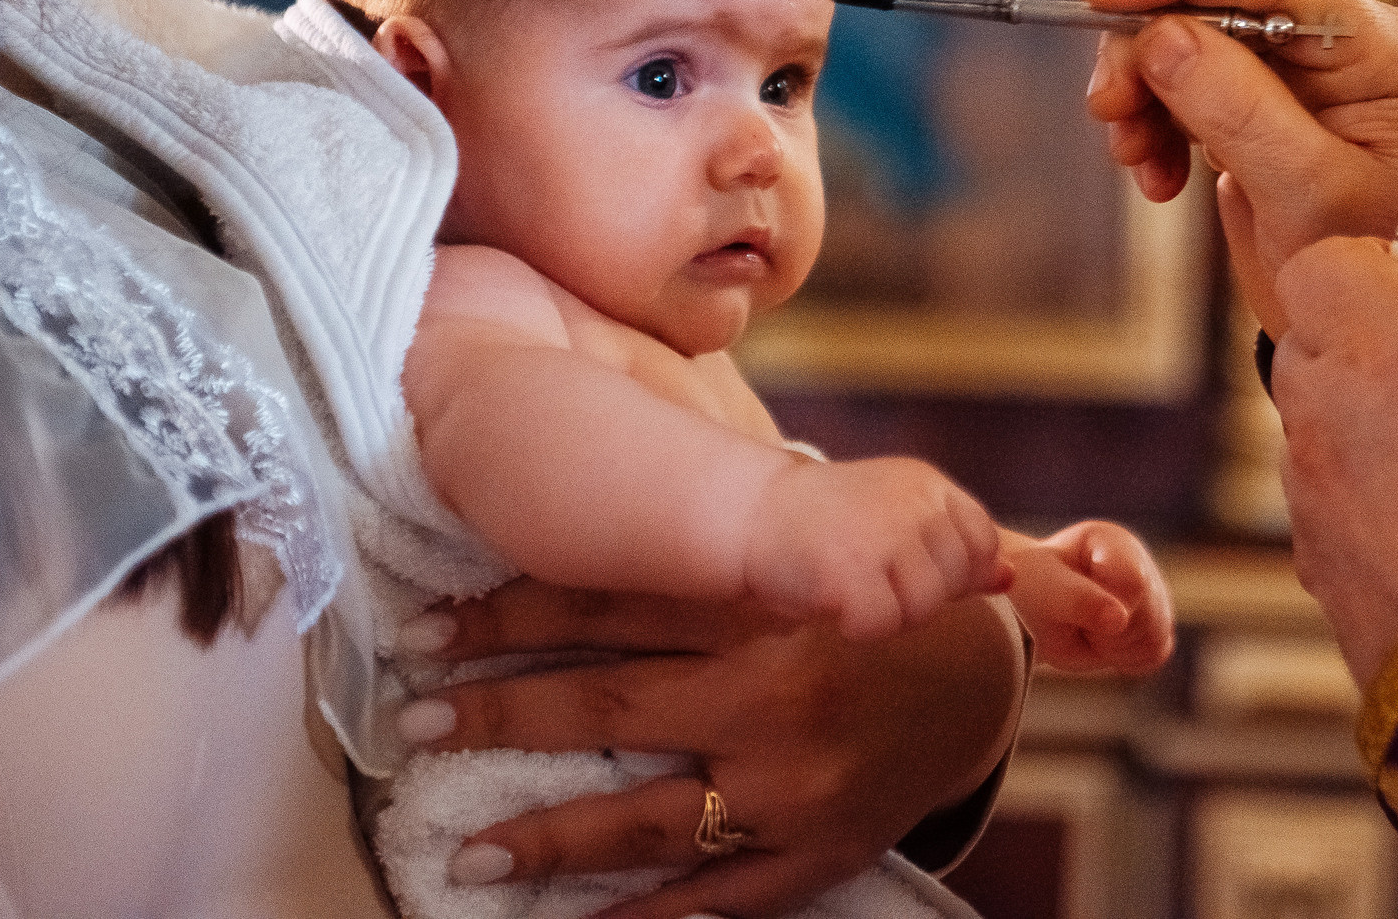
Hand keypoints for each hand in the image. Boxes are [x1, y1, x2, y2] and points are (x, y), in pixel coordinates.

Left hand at [395, 582, 1025, 916]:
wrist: (981, 682)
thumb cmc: (864, 605)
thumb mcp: (800, 552)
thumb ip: (708, 544)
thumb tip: (574, 517)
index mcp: (766, 603)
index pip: (612, 605)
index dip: (509, 615)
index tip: (426, 629)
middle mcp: (777, 693)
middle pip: (611, 703)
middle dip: (502, 715)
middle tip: (416, 725)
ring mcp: (796, 785)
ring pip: (648, 818)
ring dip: (547, 838)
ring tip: (465, 853)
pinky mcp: (817, 855)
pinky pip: (714, 900)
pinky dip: (639, 918)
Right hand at [744, 457, 1008, 639]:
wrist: (750, 512)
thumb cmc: (827, 523)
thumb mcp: (897, 520)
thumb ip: (953, 548)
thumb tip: (1010, 579)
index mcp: (928, 484)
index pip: (982, 542)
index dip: (955, 571)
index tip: (906, 567)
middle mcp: (913, 503)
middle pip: (953, 581)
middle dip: (916, 595)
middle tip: (866, 573)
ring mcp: (883, 535)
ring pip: (922, 608)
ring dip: (886, 612)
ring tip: (848, 583)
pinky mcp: (850, 570)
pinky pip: (881, 625)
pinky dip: (857, 625)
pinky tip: (831, 599)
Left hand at [1004, 521, 1174, 673]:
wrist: (1031, 613)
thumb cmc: (1032, 591)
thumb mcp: (1044, 591)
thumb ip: (1079, 601)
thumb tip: (1119, 619)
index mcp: (1113, 543)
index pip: (1134, 584)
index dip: (1104, 609)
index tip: (1070, 604)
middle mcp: (1140, 563)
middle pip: (1148, 616)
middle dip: (1107, 633)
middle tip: (1074, 620)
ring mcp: (1152, 593)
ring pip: (1155, 638)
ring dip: (1114, 647)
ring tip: (1086, 629)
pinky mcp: (1156, 623)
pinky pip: (1154, 653)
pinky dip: (1125, 658)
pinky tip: (1102, 642)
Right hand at [1081, 0, 1397, 334]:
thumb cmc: (1393, 267)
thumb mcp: (1315, 198)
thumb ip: (1242, 114)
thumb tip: (1160, 36)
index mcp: (1385, 53)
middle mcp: (1345, 50)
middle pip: (1224, 5)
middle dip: (1150, 47)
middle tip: (1107, 108)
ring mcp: (1305, 81)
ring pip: (1196, 46)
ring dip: (1147, 93)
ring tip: (1135, 159)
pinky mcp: (1270, 115)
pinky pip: (1194, 92)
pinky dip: (1159, 126)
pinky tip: (1157, 177)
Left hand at [1271, 239, 1397, 686]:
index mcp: (1381, 345)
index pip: (1321, 263)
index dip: (1377, 266)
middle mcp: (1321, 411)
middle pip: (1310, 340)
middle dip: (1370, 342)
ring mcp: (1308, 495)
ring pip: (1316, 424)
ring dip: (1368, 424)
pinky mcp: (1313, 566)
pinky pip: (1328, 500)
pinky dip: (1369, 498)